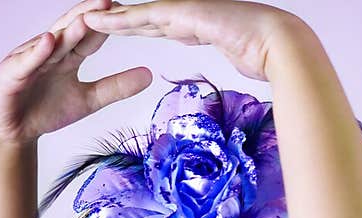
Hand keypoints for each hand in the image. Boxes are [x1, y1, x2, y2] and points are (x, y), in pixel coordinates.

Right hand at [0, 0, 153, 144]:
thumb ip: (115, 87)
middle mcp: (50, 49)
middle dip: (90, 15)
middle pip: (72, 29)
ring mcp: (30, 58)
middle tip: (110, 1)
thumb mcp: (88, 100)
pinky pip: (27, 61)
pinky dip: (37, 52)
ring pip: (52, 42)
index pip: (91, 34)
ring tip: (86, 18)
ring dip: (68, 30)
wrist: (13, 131)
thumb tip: (149, 75)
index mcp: (68, 54)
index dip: (108, 24)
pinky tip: (49, 42)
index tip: (131, 12)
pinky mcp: (12, 73)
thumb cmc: (46, 110)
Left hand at [82, 0, 293, 81]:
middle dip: (117, 19)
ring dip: (110, 17)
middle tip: (91, 20)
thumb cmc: (265, 55)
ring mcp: (185, 10)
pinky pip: (144, 16)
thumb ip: (227, 56)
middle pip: (144, 17)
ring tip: (85, 18)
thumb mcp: (238, 59)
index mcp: (199, 24)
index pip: (160, 24)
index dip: (136, 25)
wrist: (277, 44)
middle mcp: (188, 13)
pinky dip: (120, 20)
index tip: (116, 28)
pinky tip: (99, 21)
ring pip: (139, 14)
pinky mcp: (183, 14)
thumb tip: (232, 62)